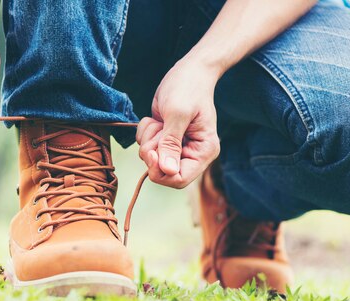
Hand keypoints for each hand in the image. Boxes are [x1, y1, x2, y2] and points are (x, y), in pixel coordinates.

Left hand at [136, 59, 220, 188]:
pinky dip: (146, 133)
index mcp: (203, 152)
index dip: (161, 171)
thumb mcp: (177, 114)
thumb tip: (167, 171)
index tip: (152, 152)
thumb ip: (171, 144)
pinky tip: (156, 119)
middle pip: (163, 173)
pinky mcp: (165, 140)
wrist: (190, 71)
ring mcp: (178, 148)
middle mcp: (192, 154)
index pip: (179, 179)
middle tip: (157, 129)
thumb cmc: (188, 87)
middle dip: (153, 152)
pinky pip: (146, 147)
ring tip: (159, 121)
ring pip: (151, 160)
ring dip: (148, 139)